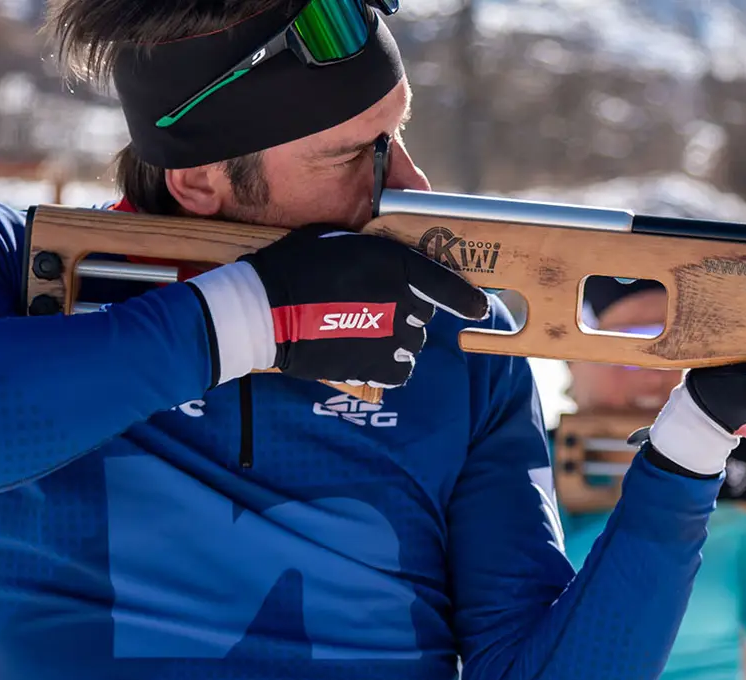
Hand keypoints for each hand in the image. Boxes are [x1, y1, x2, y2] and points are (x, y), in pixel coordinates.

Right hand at [219, 225, 489, 388]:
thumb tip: (390, 261)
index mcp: (396, 265)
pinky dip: (389, 367)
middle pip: (423, 315)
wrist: (265, 311)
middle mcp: (403, 301)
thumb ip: (374, 252)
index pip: (446, 284)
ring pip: (412, 344)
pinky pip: (400, 372)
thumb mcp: (338, 241)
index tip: (480, 309)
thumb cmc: (295, 267)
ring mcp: (393, 337)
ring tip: (361, 334)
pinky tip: (366, 356)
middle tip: (370, 309)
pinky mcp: (378, 367)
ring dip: (396, 341)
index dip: (466, 299)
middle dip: (405, 312)